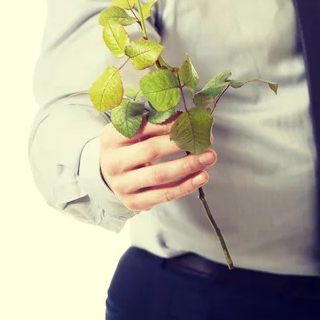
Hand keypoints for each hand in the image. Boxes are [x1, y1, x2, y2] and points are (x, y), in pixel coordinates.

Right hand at [99, 112, 216, 211]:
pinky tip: (201, 177)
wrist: (110, 174)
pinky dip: (185, 186)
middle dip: (181, 144)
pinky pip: (163, 195)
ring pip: (159, 175)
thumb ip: (154, 122)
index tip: (191, 120)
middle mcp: (113, 162)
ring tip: (209, 157)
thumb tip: (188, 117)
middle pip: (151, 150)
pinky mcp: (133, 202)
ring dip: (188, 166)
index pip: (142, 128)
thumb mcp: (132, 130)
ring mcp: (121, 185)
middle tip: (206, 139)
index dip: (168, 124)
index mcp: (111, 138)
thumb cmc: (128, 146)